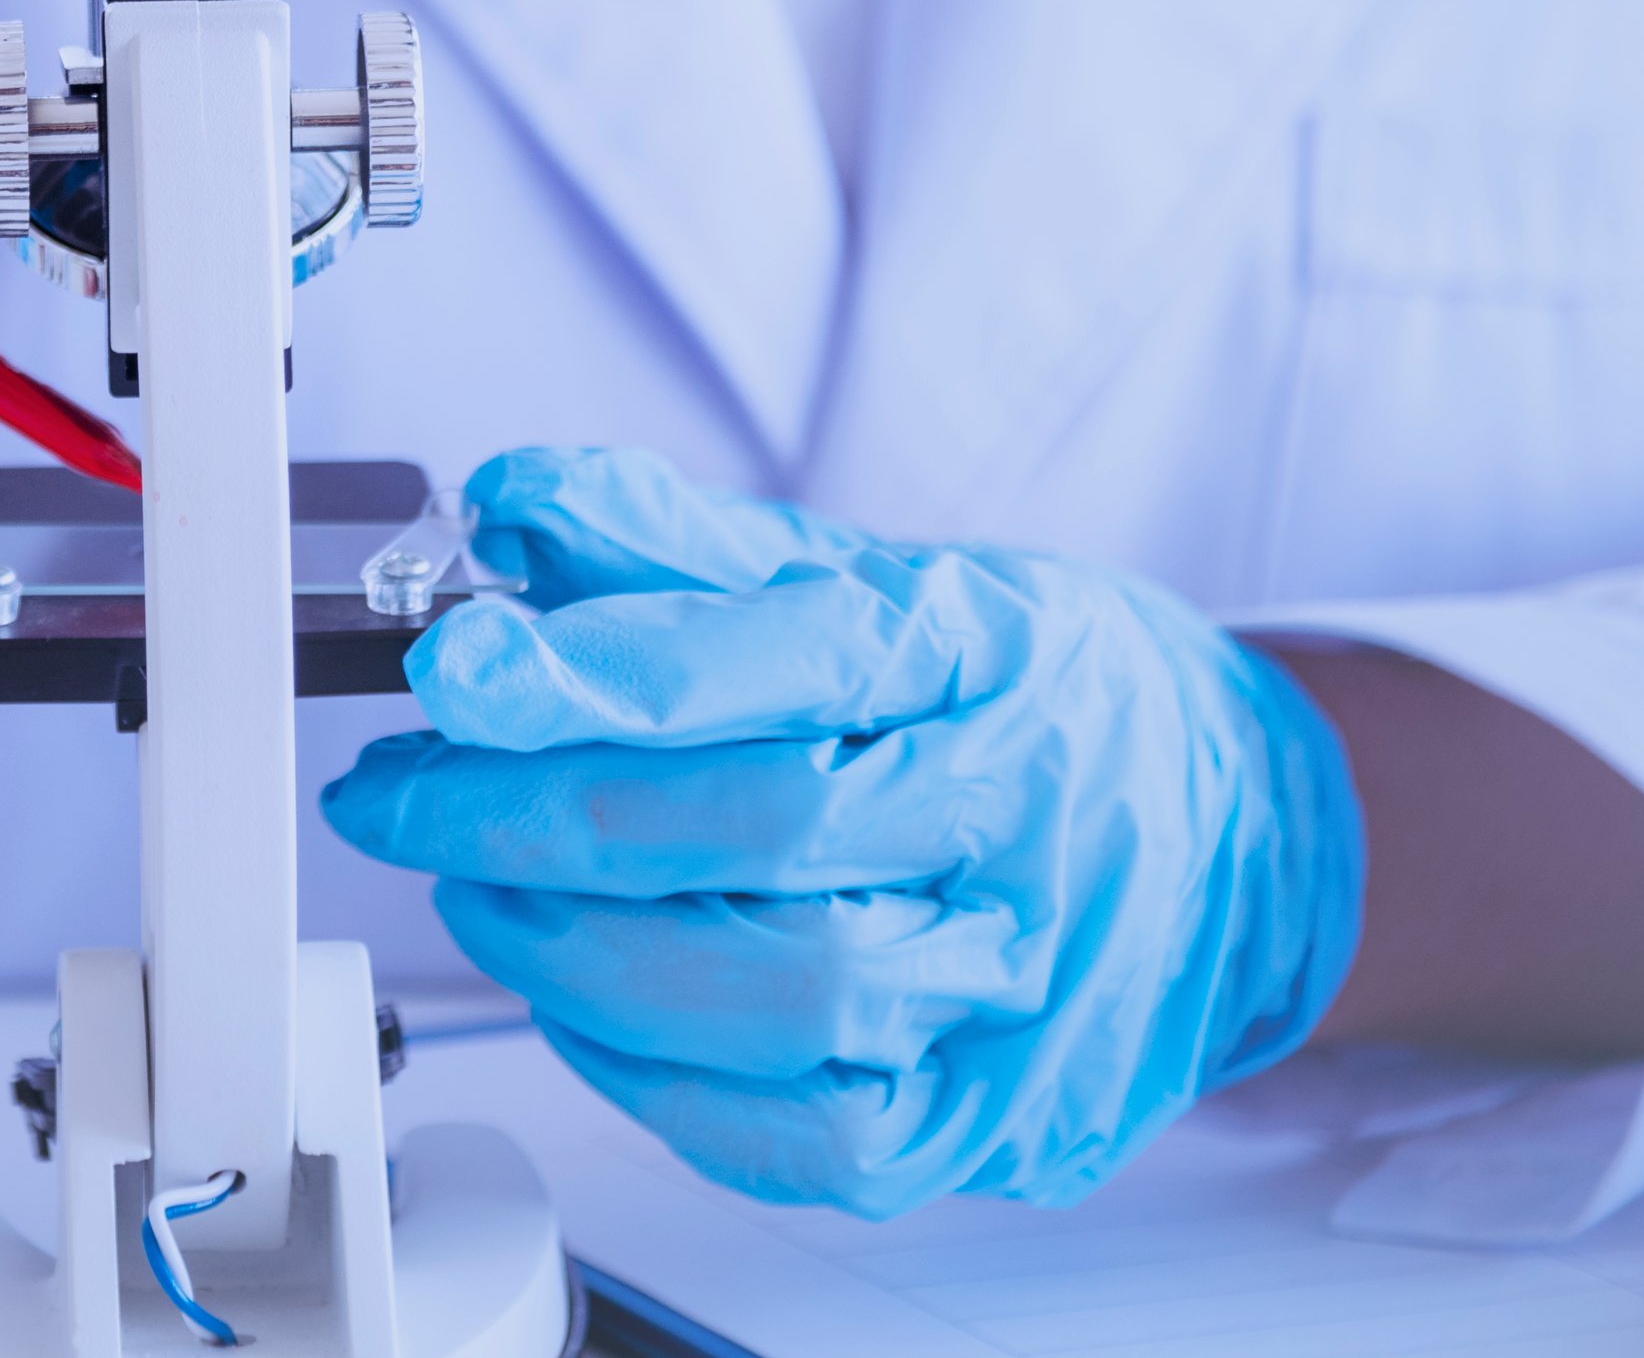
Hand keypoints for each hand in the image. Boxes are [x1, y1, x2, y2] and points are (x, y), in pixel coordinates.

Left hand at [322, 447, 1362, 1214]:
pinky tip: (582, 1002)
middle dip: (537, 816)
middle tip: (404, 796)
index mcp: (990, 654)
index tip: (453, 671)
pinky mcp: (1006, 1123)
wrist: (1239, 837)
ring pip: (780, 999)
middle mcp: (1026, 819)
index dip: (594, 670)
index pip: (779, 662)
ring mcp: (1031, 987)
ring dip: (579, 953)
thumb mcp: (876, 575)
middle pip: (759, 835)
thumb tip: (512, 503)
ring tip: (480, 889)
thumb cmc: (1033, 698)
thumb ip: (680, 545)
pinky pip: (804, 1139)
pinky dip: (657, 1078)